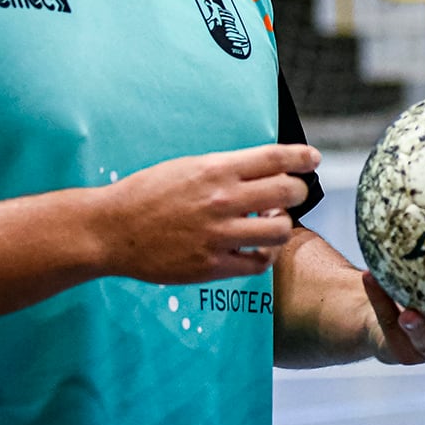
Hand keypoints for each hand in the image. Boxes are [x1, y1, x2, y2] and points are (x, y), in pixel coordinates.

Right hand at [95, 143, 319, 283]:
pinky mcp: (211, 266)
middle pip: (286, 192)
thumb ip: (224, 169)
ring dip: (282, 225)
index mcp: (216, 170)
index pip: (275, 159)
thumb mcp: (186, 167)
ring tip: (272, 223)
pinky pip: (257, 263)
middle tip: (292, 194)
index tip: (313, 160)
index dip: (302, 158)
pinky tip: (256, 249)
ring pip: (279, 231)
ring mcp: (218, 235)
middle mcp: (222, 200)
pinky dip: (263, 256)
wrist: (111, 230)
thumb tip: (261, 171)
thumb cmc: (146, 194)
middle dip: (297, 192)